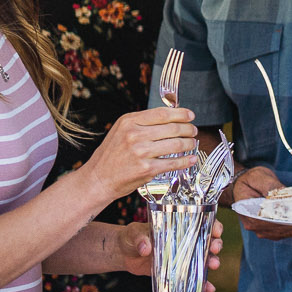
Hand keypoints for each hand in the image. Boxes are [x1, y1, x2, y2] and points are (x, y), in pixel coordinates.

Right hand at [82, 106, 196, 200]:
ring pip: (176, 144)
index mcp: (129, 122)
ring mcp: (141, 152)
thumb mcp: (121, 130)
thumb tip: (171, 116)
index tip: (190, 115)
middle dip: (188, 129)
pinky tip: (191, 159)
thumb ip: (142, 122)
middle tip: (193, 131)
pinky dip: (186, 161)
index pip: (162, 113)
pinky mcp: (147, 169)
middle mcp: (135, 135)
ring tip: (192, 143)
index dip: (181, 113)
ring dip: (189, 144)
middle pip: (173, 128)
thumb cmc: (111, 155)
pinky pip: (173, 163)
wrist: (98, 178)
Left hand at [115, 221, 223, 291]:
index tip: (216, 231)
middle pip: (207, 241)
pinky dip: (202, 284)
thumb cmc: (131, 237)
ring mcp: (182, 257)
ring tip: (213, 265)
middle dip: (215, 244)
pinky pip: (192, 278)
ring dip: (211, 262)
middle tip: (215, 249)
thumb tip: (146, 248)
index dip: (212, 225)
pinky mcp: (177, 272)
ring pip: (204, 259)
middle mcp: (184, 241)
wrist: (124, 254)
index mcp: (178, 227)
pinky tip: (208, 289)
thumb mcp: (133, 233)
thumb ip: (139, 238)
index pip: (200, 222)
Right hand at [226, 165, 291, 240]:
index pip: (266, 222)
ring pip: (283, 233)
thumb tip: (286, 194)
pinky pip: (285, 232)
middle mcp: (253, 225)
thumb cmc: (251, 180)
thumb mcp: (259, 177)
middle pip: (277, 229)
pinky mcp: (270, 229)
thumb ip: (271, 186)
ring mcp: (262, 229)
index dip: (283, 222)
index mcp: (247, 213)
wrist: (244, 185)